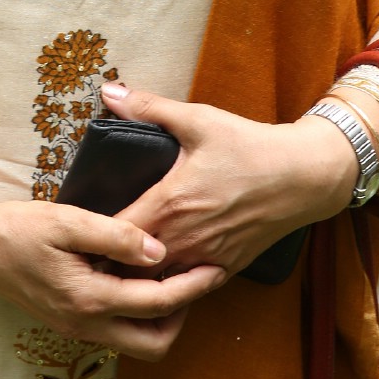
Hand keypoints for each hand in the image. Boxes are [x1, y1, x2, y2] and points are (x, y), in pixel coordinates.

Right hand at [0, 131, 224, 361]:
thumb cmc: (18, 228)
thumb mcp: (67, 220)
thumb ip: (116, 235)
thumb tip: (159, 251)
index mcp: (90, 299)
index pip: (159, 304)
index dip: (194, 286)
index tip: (218, 266)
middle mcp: (87, 325)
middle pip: (155, 344)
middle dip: (183, 315)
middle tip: (197, 277)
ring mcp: (77, 329)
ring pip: (136, 342)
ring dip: (161, 316)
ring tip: (173, 275)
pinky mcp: (70, 323)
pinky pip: (117, 330)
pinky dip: (138, 313)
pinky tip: (140, 278)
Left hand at [95, 80, 364, 278]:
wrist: (304, 176)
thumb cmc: (249, 146)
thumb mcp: (198, 120)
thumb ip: (149, 107)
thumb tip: (109, 90)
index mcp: (169, 204)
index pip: (113, 235)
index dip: (90, 238)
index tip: (74, 233)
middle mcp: (183, 240)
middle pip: (128, 269)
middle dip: (106, 263)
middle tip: (85, 255)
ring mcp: (205, 259)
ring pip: (157, 285)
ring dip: (135, 279)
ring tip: (115, 268)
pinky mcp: (225, 269)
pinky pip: (187, 288)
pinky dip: (169, 286)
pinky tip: (156, 277)